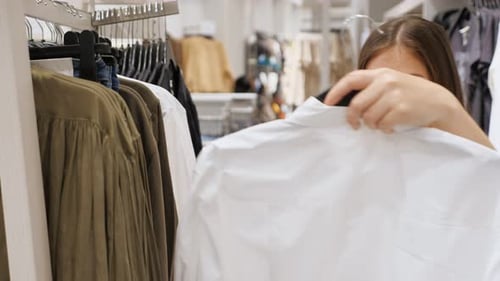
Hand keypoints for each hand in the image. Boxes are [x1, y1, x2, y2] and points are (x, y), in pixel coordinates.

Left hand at [324, 68, 494, 148]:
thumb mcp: (392, 83)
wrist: (439, 102)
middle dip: (353, 118)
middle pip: (356, 104)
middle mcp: (386, 81)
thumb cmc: (411, 95)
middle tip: (355, 125)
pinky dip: (384, 129)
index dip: (336, 92)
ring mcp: (395, 95)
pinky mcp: (402, 109)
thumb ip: (372, 89)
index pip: (351, 79)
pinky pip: (382, 124)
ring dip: (372, 125)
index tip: (328, 104)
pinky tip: (391, 127)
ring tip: (381, 123)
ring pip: (369, 117)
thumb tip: (347, 106)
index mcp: (381, 74)